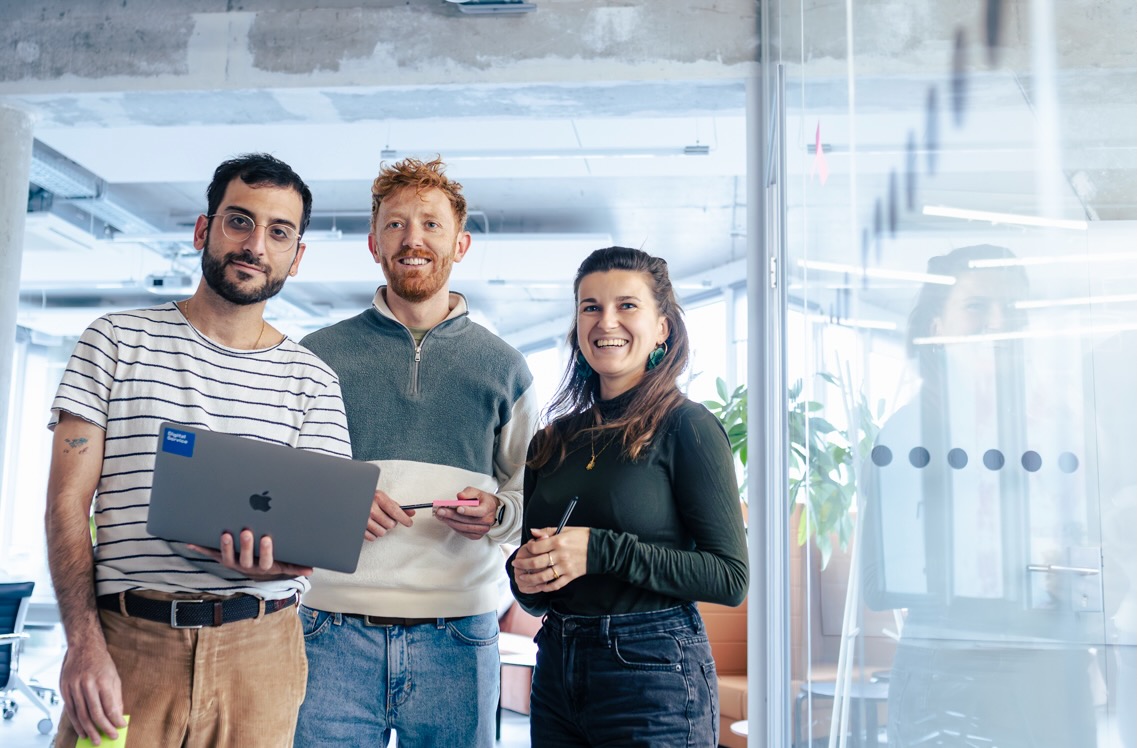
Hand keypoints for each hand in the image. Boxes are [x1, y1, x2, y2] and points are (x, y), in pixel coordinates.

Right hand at [58, 640, 125, 743]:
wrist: (83, 647)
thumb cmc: (101, 661)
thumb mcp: (114, 676)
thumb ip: (115, 696)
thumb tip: (117, 715)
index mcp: (103, 680)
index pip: (110, 706)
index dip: (115, 720)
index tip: (120, 727)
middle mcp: (87, 684)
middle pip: (95, 713)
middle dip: (103, 728)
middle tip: (109, 737)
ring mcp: (74, 687)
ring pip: (81, 715)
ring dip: (89, 730)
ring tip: (95, 739)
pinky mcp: (64, 689)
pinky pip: (70, 711)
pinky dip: (76, 723)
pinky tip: (82, 730)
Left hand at [188, 531, 312, 579]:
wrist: (256, 572)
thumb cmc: (273, 562)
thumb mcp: (286, 566)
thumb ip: (297, 566)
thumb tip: (311, 569)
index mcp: (264, 566)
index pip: (266, 560)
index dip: (266, 551)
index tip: (268, 538)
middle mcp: (247, 566)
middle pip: (245, 558)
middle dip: (245, 545)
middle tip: (246, 531)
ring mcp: (233, 563)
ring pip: (227, 557)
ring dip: (225, 546)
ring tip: (225, 533)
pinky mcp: (221, 558)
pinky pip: (210, 554)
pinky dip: (200, 547)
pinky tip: (191, 540)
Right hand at [365, 489, 415, 539]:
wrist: (353, 501)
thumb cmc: (368, 500)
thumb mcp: (382, 498)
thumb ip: (396, 506)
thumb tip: (411, 513)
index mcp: (378, 498)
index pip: (396, 512)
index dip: (404, 519)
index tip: (409, 523)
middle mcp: (371, 509)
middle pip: (391, 524)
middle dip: (390, 522)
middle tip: (385, 517)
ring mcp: (364, 520)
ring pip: (382, 532)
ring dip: (382, 529)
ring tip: (377, 521)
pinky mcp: (360, 529)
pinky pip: (373, 538)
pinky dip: (373, 534)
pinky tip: (371, 526)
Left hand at [434, 488, 498, 540]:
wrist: (491, 509)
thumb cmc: (482, 500)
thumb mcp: (476, 492)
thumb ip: (468, 493)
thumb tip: (460, 496)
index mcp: (488, 508)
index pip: (479, 512)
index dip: (468, 511)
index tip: (458, 508)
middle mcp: (487, 521)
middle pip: (468, 521)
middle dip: (452, 515)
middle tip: (441, 511)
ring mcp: (482, 530)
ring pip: (464, 528)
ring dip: (451, 522)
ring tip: (441, 516)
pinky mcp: (477, 535)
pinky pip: (464, 533)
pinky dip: (454, 527)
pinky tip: (448, 521)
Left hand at [512, 526, 588, 593]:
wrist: (602, 549)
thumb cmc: (583, 537)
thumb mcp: (566, 529)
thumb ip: (548, 531)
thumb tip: (533, 532)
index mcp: (558, 541)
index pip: (536, 547)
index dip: (527, 548)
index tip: (524, 549)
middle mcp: (560, 555)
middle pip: (536, 563)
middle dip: (523, 564)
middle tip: (516, 564)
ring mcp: (565, 568)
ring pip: (543, 576)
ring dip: (530, 578)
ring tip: (522, 577)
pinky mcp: (571, 576)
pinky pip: (555, 584)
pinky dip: (546, 587)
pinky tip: (539, 586)